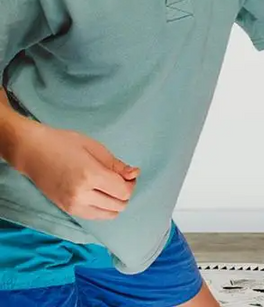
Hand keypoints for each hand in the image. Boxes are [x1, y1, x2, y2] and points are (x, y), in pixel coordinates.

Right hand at [15, 123, 139, 220]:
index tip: (129, 174)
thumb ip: (116, 164)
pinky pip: (93, 216)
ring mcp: (72, 206)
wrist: (33, 152)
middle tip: (122, 179)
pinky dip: (103, 208)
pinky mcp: (66, 210)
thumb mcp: (94, 147)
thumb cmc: (64, 143)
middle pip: (118, 206)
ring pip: (107, 215)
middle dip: (125, 194)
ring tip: (110, 187)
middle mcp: (81, 195)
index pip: (122, 191)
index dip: (131, 184)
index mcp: (90, 176)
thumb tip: (135, 174)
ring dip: (115, 203)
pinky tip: (101, 194)